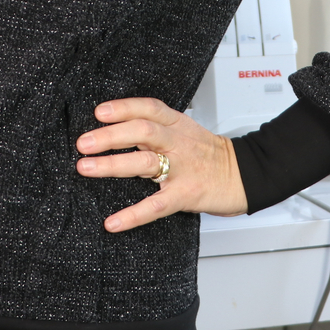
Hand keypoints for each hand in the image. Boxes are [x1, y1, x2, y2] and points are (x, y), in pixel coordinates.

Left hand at [75, 97, 247, 231]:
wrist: (245, 175)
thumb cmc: (209, 153)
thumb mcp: (185, 130)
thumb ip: (156, 127)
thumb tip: (115, 128)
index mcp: (177, 124)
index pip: (148, 108)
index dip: (123, 108)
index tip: (99, 112)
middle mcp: (177, 142)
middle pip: (142, 131)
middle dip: (110, 136)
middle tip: (83, 143)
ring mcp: (182, 169)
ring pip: (145, 161)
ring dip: (113, 164)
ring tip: (86, 168)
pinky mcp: (186, 195)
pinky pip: (156, 205)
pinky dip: (133, 214)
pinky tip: (114, 222)